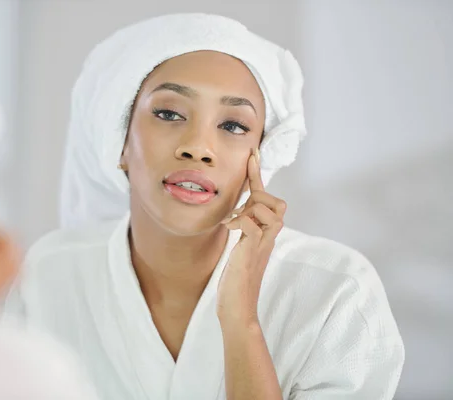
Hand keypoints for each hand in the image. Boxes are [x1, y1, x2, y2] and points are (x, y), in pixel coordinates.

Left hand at [216, 149, 285, 325]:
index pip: (267, 200)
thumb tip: (237, 212)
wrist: (236, 308)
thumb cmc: (235, 281)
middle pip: (277, 202)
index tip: (252, 154)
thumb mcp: (240, 248)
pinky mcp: (252, 252)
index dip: (258, 175)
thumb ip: (244, 230)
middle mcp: (269, 237)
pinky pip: (250, 223)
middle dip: (258, 198)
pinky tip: (228, 229)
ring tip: (233, 225)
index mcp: (265, 234)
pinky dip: (238, 221)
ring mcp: (263, 245)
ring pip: (266, 209)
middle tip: (238, 213)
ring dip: (247, 210)